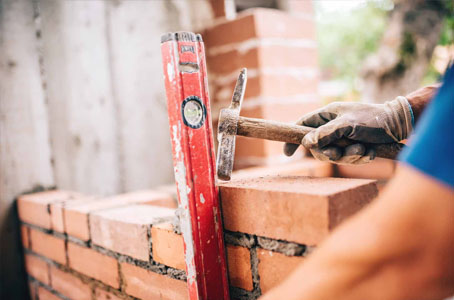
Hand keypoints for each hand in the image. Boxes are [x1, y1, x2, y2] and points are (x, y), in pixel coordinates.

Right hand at [284, 97, 412, 163]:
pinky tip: (370, 152)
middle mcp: (331, 127)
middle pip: (318, 148)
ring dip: (350, 157)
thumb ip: (327, 133)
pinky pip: (348, 160)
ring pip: (334, 156)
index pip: (302, 126)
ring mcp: (342, 138)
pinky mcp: (353, 147)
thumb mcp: (348, 125)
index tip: (287, 154)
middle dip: (331, 153)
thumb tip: (306, 143)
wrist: (398, 124)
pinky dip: (360, 158)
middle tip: (342, 153)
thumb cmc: (372, 119)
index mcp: (326, 115)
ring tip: (364, 150)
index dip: (293, 139)